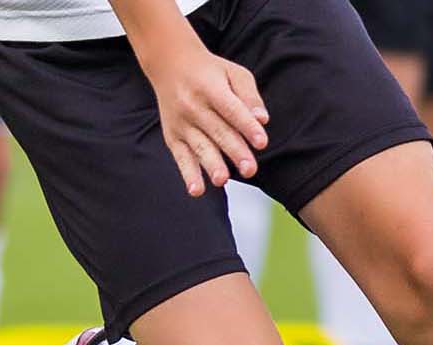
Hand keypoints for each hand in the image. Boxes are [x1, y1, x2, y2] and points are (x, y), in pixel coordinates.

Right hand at [143, 49, 270, 195]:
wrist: (170, 64)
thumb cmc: (211, 72)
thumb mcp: (234, 73)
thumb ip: (249, 96)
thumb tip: (263, 120)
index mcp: (211, 88)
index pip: (232, 110)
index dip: (247, 126)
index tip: (262, 142)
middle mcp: (193, 106)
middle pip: (218, 132)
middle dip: (235, 152)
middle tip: (250, 169)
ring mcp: (181, 123)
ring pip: (200, 146)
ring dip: (211, 164)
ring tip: (223, 180)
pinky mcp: (172, 137)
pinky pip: (181, 157)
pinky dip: (188, 174)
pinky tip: (197, 191)